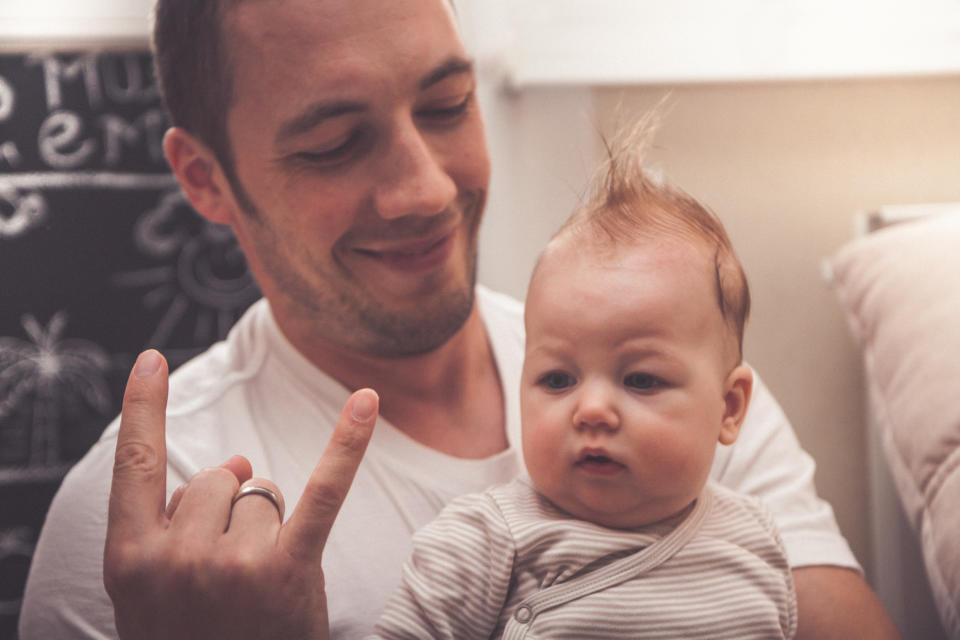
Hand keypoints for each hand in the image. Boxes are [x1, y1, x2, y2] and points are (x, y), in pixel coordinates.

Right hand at [103, 349, 377, 639]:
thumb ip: (178, 522)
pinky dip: (346, 445)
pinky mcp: (287, 573)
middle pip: (220, 478)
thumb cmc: (193, 639)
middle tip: (233, 571)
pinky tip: (367, 402)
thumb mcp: (154, 594)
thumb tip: (238, 459)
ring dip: (269, 527)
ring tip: (259, 587)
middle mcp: (176, 557)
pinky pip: (321, 494)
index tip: (151, 359)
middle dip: (234, 508)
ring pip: (263, 494)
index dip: (142, 408)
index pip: (135, 465)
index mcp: (130, 558)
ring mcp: (231, 566)